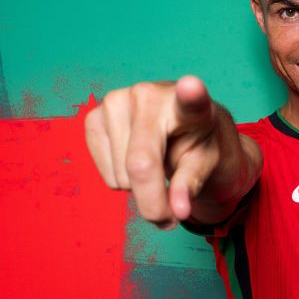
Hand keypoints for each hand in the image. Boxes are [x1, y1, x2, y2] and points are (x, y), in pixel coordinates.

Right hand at [85, 75, 231, 227]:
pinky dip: (121, 181)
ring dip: (139, 189)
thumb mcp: (205, 165)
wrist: (178, 127)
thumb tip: (178, 212)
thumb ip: (190, 186)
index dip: (191, 94)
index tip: (192, 86)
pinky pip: (106, 175)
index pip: (190, 100)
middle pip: (141, 166)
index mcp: (189, 106)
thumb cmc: (196, 143)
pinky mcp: (93, 117)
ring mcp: (115, 102)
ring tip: (156, 168)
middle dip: (154, 201)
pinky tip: (134, 159)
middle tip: (173, 205)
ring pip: (121, 176)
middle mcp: (148, 94)